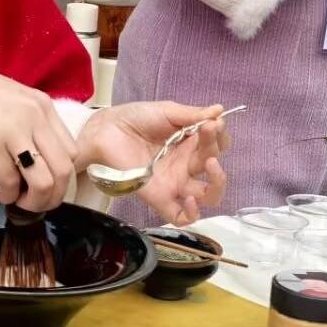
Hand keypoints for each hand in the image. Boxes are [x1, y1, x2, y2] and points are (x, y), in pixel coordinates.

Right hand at [0, 56, 80, 210]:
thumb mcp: (12, 99)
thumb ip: (30, 122)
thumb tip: (38, 157)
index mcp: (42, 106)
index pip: (72, 151)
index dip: (62, 177)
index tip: (48, 186)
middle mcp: (34, 116)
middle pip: (63, 170)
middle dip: (53, 196)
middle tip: (38, 204)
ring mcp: (13, 130)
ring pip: (43, 181)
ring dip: (34, 202)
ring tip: (20, 203)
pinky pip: (10, 181)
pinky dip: (9, 196)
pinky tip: (2, 196)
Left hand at [80, 102, 230, 224]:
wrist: (107, 129)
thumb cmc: (134, 119)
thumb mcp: (167, 111)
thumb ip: (192, 114)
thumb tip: (219, 110)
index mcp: (189, 144)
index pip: (217, 146)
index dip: (220, 137)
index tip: (214, 123)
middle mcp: (184, 164)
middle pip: (213, 167)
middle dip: (215, 148)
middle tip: (207, 133)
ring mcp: (174, 182)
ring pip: (207, 196)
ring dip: (217, 182)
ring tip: (210, 164)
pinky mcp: (159, 197)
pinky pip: (180, 217)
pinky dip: (192, 213)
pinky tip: (191, 198)